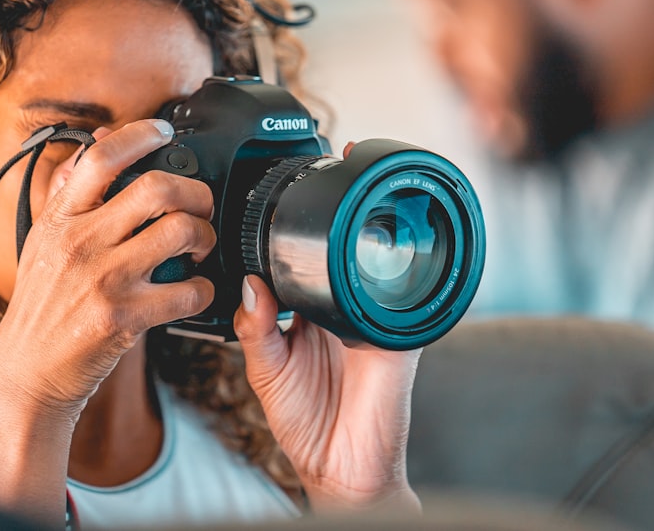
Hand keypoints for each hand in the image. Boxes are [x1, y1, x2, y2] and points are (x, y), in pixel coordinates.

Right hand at [0, 119, 215, 518]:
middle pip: (156, 188)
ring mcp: (103, 280)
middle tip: (201, 206)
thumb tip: (96, 146)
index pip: (101, 157)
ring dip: (204, 237)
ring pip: (180, 232)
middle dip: (195, 192)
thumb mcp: (41, 245)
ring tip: (200, 248)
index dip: (140, 135)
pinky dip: (203, 289)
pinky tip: (194, 291)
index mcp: (60, 220)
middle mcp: (80, 243)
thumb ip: (67, 195)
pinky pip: (188, 291)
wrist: (26, 375)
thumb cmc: (39, 310)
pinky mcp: (124, 318)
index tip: (164, 132)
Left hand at [233, 141, 420, 512]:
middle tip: (308, 187)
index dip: (287, 235)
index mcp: (307, 313)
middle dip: (325, 220)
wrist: (342, 466)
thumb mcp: (265, 371)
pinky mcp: (398, 337)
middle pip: (334, 254)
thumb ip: (256, 328)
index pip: (298, 263)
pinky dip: (396, 272)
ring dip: (359, 233)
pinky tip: (378, 249)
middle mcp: (340, 309)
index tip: (271, 201)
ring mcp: (371, 319)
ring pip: (369, 264)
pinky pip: (403, 298)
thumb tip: (250, 284)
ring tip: (342, 199)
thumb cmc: (304, 421)